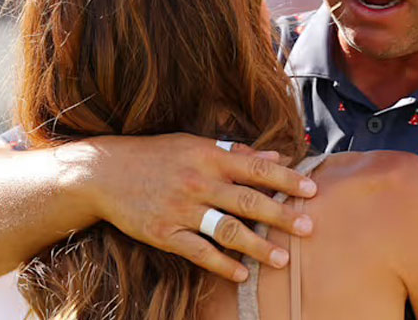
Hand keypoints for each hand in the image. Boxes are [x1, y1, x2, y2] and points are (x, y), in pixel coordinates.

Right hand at [75, 133, 316, 281]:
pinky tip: (241, 273)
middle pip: (248, 201)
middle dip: (281, 216)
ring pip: (226, 230)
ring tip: (281, 259)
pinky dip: (221, 264)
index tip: (312, 190)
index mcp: (209, 157)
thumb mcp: (195, 144)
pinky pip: (198, 252)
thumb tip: (275, 157)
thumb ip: (236, 152)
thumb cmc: (156, 155)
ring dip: (256, 246)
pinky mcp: (165, 233)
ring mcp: (182, 209)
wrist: (105, 173)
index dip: (286, 181)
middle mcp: (199, 183)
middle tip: (308, 228)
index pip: (257, 169)